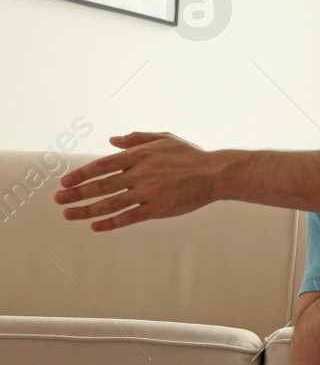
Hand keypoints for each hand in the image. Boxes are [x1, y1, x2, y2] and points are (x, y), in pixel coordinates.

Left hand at [56, 132, 215, 230]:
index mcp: (140, 155)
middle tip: (58, 200)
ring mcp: (149, 192)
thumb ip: (137, 138)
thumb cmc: (190, 155)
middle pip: (101, 186)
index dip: (81, 174)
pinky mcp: (158, 209)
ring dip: (87, 210)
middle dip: (76, 194)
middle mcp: (141, 173)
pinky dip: (111, 222)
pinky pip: (129, 217)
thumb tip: (112, 140)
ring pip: (111, 203)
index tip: (65, 182)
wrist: (215, 174)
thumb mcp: (164, 138)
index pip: (102, 165)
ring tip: (69, 215)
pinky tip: (96, 226)